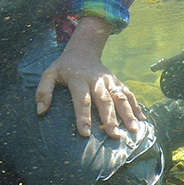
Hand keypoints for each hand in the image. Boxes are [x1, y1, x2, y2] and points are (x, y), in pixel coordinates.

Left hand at [34, 17, 144, 138]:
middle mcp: (96, 80)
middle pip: (104, 101)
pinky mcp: (117, 82)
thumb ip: (43, 91)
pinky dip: (137, 107)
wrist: (83, 49)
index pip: (81, 99)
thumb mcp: (49, 73)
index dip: (83, 116)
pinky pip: (129, 94)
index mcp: (78, 79)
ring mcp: (109, 81)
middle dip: (110, 119)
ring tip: (134, 130)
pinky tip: (142, 120)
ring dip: (128, 114)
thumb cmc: (64, 66)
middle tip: (115, 135)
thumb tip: (41, 111)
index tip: (85, 133)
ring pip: (120, 98)